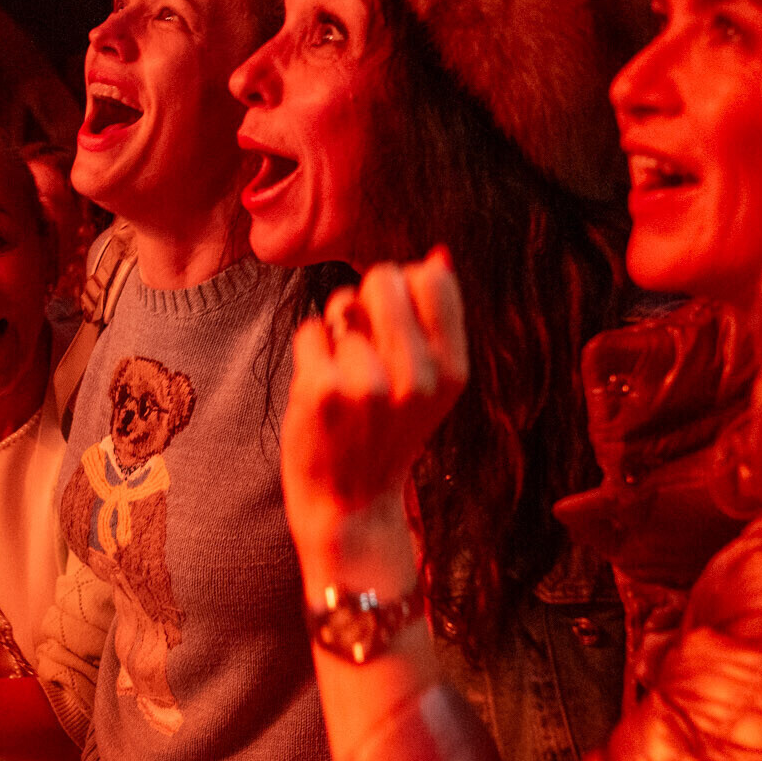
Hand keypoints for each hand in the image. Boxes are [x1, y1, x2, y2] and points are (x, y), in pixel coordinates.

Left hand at [280, 250, 467, 558]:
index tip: (397, 326)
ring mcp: (367, 384)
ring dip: (337, 334)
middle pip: (383, 277)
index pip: (430, 277)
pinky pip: (310, 330)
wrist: (352, 505)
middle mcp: (416, 377)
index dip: (406, 289)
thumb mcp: (432, 387)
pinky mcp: (321, 391)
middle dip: (367, 301)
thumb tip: (439, 255)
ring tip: (345, 379)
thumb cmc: (387, 436)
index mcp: (451, 371)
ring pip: (341, 306)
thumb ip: (439, 324)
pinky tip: (321, 389)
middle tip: (364, 347)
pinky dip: (310, 352)